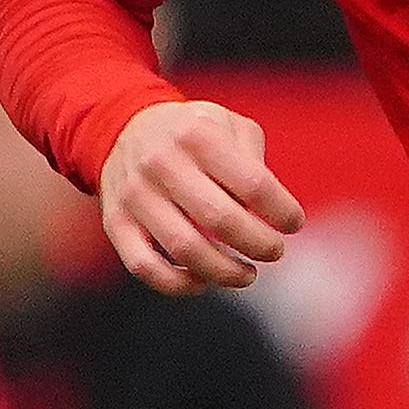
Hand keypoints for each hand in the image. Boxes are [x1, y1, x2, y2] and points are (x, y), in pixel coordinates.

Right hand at [99, 97, 305, 292]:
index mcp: (197, 134)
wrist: (122, 127)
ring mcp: (135, 195)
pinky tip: (203, 282)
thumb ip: (253, 160)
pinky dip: (178, 284)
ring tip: (247, 273)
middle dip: (259, 244)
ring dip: (226, 272)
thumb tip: (270, 212)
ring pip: (186, 249)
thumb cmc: (191, 133)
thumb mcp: (227, 123)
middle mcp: (162, 163)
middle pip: (221, 219)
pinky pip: (145, 267)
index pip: (252, 183)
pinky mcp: (115, 223)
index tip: (292, 223)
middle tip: (274, 251)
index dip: (281, 211)